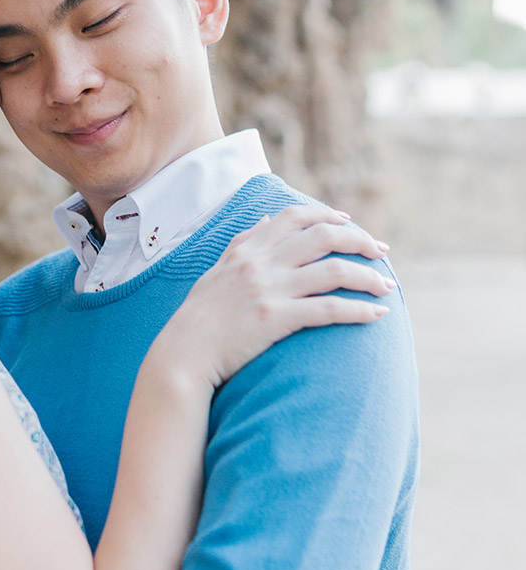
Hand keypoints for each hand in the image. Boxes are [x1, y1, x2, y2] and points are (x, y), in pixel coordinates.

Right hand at [162, 204, 393, 386]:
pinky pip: (328, 309)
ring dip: (368, 276)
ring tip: (386, 285)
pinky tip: (378, 314)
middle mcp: (261, 264)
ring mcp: (269, 290)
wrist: (183, 354)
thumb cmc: (198, 317)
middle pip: (324, 236)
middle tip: (381, 252)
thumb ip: (243, 243)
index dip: (328, 215)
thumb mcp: (217, 270)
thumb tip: (266, 221)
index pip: (295, 217)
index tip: (350, 223)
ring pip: (334, 270)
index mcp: (248, 250)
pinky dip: (359, 310)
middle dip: (360, 240)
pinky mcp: (276, 319)